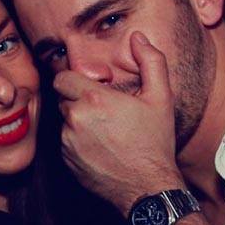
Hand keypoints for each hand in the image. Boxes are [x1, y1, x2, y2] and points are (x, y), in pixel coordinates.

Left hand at [54, 31, 185, 212]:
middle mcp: (76, 118)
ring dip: (79, 122)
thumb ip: (151, 61)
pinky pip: (65, 142)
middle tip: (104, 111)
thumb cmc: (155, 142)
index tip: (95, 89)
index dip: (78, 81)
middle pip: (63, 98)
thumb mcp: (161, 98)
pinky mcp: (66, 161)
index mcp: (94, 98)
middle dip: (79, 100)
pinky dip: (78, 142)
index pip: (63, 78)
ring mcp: (68, 142)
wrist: (147, 186)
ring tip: (105, 132)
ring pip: (64, 121)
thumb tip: (138, 37)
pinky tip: (101, 148)